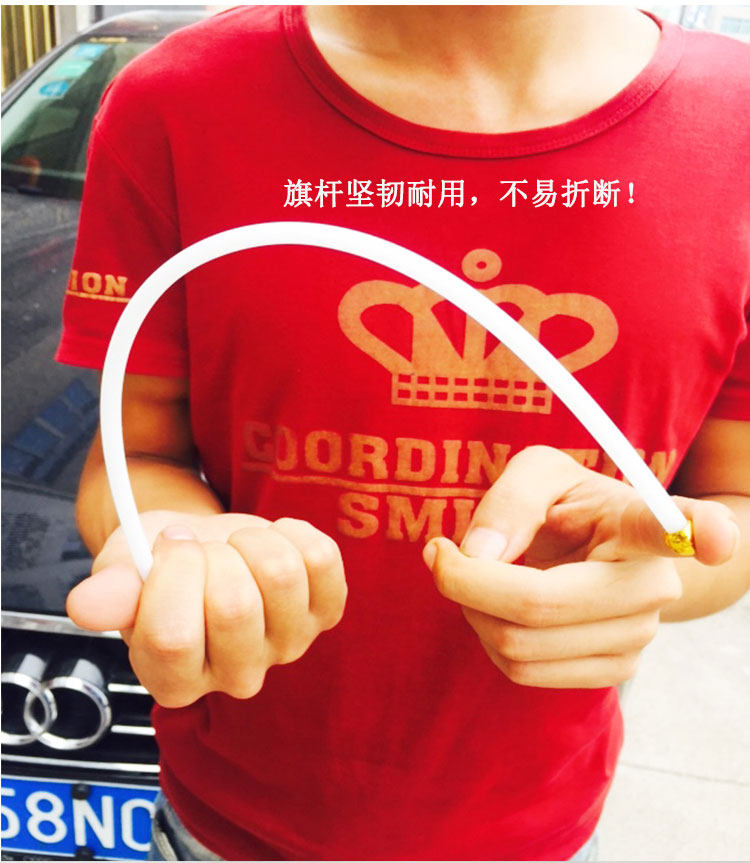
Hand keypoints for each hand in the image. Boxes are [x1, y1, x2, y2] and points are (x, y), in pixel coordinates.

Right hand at [67, 510, 346, 705]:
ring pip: (281, 576)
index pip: (172, 638)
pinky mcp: (323, 610)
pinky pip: (321, 559)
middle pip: (233, 606)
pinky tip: (270, 542)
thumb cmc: (161, 564)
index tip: (166, 551)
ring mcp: (287, 644)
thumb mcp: (123, 571)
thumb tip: (87, 606)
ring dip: (251, 540)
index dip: (168, 576)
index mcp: (175, 679)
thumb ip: (109, 591)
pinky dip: (292, 533)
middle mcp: (237, 675)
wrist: (202, 547)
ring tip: (233, 547)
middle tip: (202, 553)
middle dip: (210, 556)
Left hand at [423, 446, 738, 688]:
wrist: (596, 549)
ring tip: (477, 576)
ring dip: (471, 610)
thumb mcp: (538, 474)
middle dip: (465, 583)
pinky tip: (498, 608)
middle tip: (442, 553)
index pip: (676, 526)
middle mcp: (652, 586)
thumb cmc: (566, 505)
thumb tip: (479, 555)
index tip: (713, 537)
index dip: (700, 531)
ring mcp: (636, 638)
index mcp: (639, 522)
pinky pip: (521, 671)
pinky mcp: (613, 672)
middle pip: (538, 606)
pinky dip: (487, 637)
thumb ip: (509, 501)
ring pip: (519, 647)